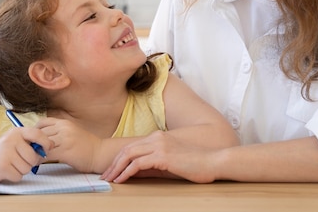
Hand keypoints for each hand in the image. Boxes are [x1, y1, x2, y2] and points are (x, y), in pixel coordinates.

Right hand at [0, 127, 50, 181]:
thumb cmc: (7, 149)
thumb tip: (51, 147)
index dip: (46, 142)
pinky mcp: (2, 167)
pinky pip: (19, 176)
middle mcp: (11, 141)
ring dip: (23, 170)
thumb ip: (33, 141)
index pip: (37, 134)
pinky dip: (16, 176)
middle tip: (23, 160)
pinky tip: (9, 170)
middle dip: (32, 162)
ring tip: (14, 164)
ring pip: (27, 168)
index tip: (47, 149)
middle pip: (33, 157)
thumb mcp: (18, 140)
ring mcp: (5, 154)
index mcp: (18, 132)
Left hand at [35, 117, 101, 172]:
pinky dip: (39, 160)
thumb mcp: (72, 133)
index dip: (34, 131)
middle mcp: (64, 128)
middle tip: (26, 151)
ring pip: (42, 143)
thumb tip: (40, 139)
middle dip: (31, 142)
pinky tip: (37, 164)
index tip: (31, 140)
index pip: (43, 122)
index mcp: (65, 122)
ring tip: (30, 159)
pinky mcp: (66, 151)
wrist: (99, 153)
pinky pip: (47, 155)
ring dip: (34, 152)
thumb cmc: (86, 145)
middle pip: (40, 133)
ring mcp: (65, 138)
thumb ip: (58, 133)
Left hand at [101, 131, 219, 182]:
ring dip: (116, 168)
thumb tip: (135, 173)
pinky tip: (121, 180)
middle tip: (104, 176)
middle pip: (127, 149)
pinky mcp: (163, 155)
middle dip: (113, 164)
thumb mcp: (170, 164)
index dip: (119, 159)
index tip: (111, 170)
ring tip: (109, 179)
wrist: (213, 161)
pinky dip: (127, 172)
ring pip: (129, 155)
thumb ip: (153, 165)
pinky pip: (138, 164)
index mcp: (158, 137)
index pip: (132, 147)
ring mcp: (159, 145)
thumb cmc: (195, 164)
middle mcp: (156, 138)